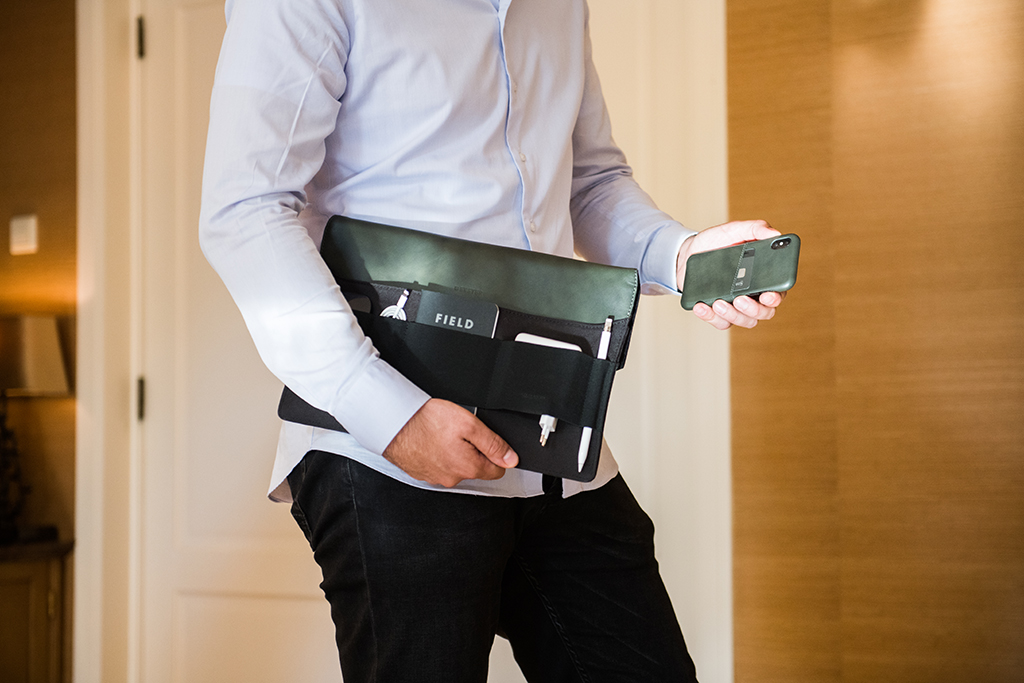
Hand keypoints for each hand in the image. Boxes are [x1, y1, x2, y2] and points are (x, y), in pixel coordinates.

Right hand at [382, 398, 518, 487]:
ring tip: (443, 434)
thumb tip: (511, 459)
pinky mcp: (422, 473)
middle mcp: (453, 478)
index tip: (486, 440)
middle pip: (477, 469)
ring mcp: (436, 478)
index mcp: (468, 467)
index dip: (496, 453)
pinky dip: (439, 454)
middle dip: (474, 451)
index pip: (498, 470)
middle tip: (461, 432)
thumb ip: (494, 443)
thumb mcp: (469, 424)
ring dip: (455, 452)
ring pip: (457, 467)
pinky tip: (432, 440)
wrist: (393, 422)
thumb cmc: (426, 420)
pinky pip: (439, 465)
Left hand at [676, 219, 785, 329]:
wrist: (688, 252)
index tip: (768, 295)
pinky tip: (701, 306)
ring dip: (732, 315)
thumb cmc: (716, 242)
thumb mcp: (733, 230)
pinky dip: (711, 317)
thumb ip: (754, 228)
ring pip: (744, 321)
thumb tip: (775, 233)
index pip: (779, 292)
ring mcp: (736, 306)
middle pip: (764, 312)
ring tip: (718, 302)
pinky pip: (720, 323)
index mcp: (763, 276)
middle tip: (739, 299)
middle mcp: (754, 295)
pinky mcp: (718, 313)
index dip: (777, 297)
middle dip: (753, 309)